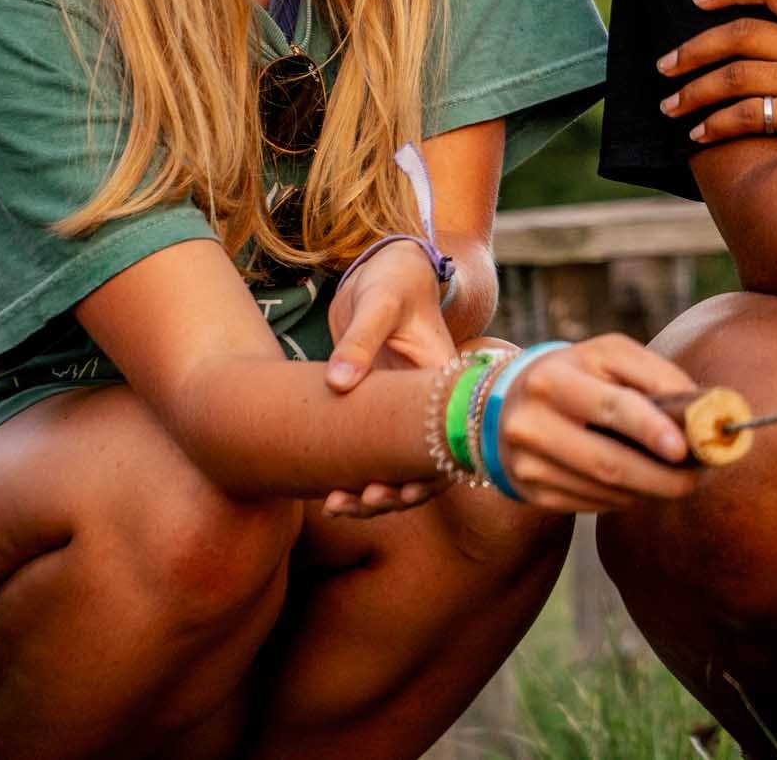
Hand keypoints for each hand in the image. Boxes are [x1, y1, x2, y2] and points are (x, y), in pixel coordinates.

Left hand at [320, 241, 457, 514]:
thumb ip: (359, 340)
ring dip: (374, 496)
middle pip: (426, 468)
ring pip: (400, 469)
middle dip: (395, 496)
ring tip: (335, 505)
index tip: (392, 490)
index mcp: (443, 382)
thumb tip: (338, 384)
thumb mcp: (378, 304)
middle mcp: (429, 404)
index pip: (450, 443)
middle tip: (355, 502)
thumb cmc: (393, 282)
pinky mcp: (380, 411)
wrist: (386, 271)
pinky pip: (375, 454)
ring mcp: (405, 411)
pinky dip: (356, 476)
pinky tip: (326, 492)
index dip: (427, 477)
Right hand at [491, 335, 706, 512]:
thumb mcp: (608, 356)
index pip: (611, 407)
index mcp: (554, 378)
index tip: (684, 448)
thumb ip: (656, 375)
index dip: (651, 429)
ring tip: (678, 479)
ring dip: (649, 489)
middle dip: (662, 476)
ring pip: (604, 490)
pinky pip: (591, 504)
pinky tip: (640, 484)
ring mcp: (527, 463)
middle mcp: (531, 423)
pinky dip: (625, 498)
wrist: (507, 402)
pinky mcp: (531, 491)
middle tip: (698, 477)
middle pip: (608, 462)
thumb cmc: (577, 374)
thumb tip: (702, 409)